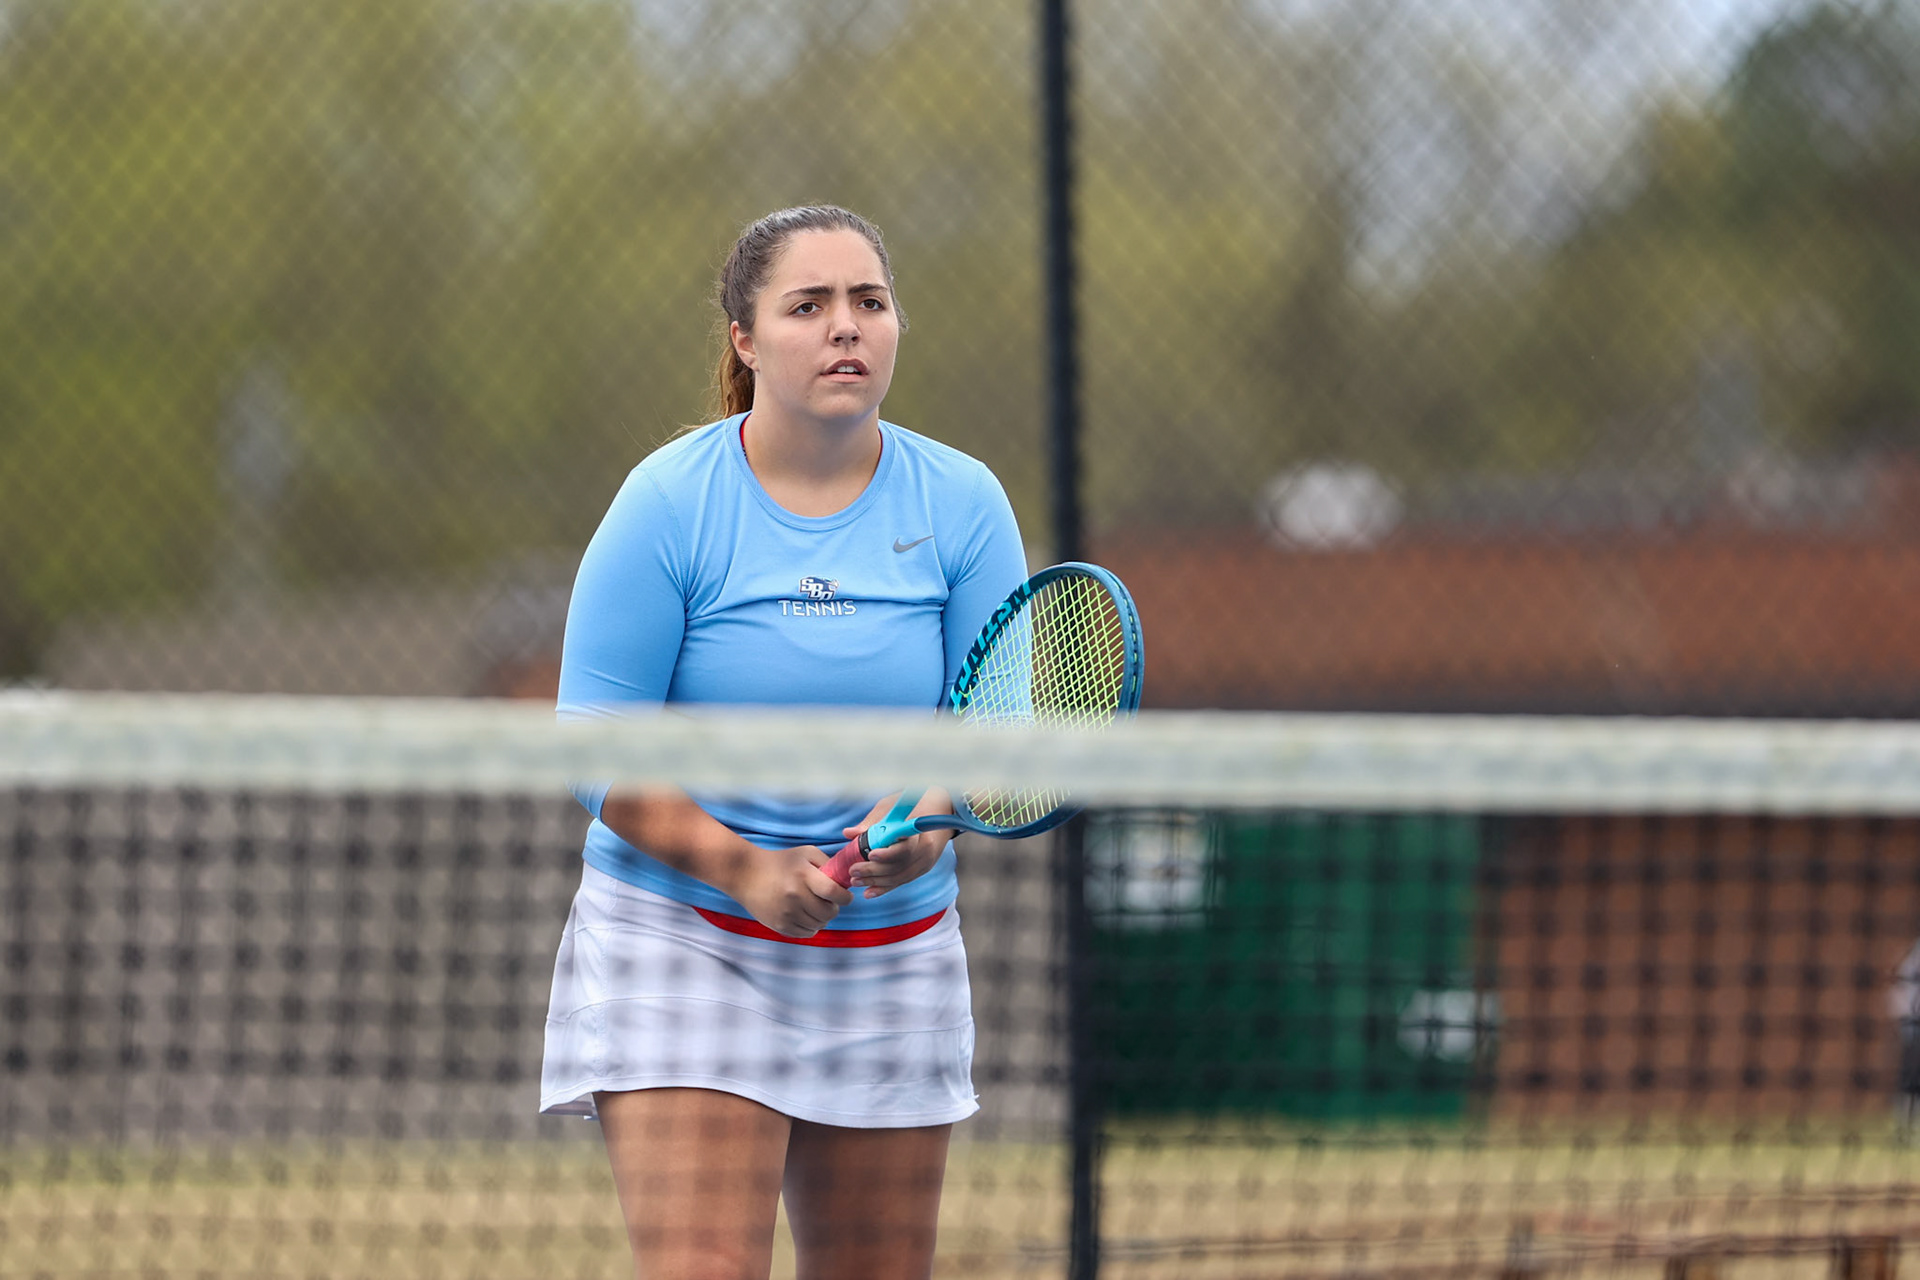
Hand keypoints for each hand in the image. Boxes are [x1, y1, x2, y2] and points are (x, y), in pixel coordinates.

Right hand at [728, 845, 852, 937]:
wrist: (746, 874)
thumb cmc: (780, 862)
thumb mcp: (805, 854)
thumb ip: (828, 864)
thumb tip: (845, 881)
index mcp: (804, 876)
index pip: (834, 894)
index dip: (845, 897)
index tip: (845, 896)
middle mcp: (795, 896)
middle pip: (829, 913)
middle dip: (833, 907)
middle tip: (826, 900)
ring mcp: (787, 913)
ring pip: (819, 925)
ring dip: (822, 918)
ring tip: (813, 906)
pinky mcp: (779, 926)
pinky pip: (806, 933)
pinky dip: (810, 926)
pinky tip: (805, 915)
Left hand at [842, 789, 952, 897]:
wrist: (941, 808)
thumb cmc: (914, 803)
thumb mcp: (893, 805)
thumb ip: (872, 821)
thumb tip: (849, 834)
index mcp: (921, 832)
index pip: (905, 849)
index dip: (887, 855)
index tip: (870, 854)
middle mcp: (926, 850)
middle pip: (899, 866)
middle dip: (873, 871)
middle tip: (853, 870)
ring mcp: (925, 862)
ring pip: (899, 877)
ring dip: (875, 881)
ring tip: (855, 880)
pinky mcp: (921, 869)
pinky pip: (902, 882)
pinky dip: (884, 888)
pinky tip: (869, 892)